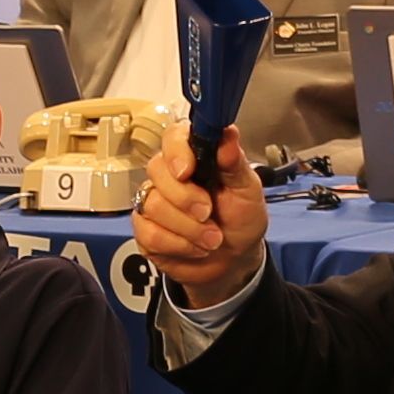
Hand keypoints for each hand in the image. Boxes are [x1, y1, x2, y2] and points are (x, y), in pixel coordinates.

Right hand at [130, 128, 265, 309]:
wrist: (236, 258)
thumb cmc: (241, 218)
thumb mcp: (247, 189)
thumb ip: (235, 163)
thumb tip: (228, 135)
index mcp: (195, 156)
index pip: (173, 137)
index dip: (176, 152)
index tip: (188, 171)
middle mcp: (170, 175)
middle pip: (157, 171)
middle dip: (185, 198)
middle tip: (209, 212)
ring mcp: (154, 202)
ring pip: (153, 205)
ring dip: (188, 228)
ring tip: (211, 237)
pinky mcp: (145, 230)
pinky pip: (149, 233)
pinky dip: (178, 245)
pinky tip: (195, 247)